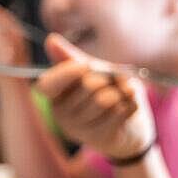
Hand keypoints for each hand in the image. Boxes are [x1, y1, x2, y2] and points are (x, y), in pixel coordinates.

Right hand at [36, 34, 154, 161]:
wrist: (130, 128)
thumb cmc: (108, 93)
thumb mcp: (92, 72)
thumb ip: (72, 59)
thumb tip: (51, 39)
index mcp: (55, 95)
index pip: (47, 84)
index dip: (67, 73)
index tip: (86, 65)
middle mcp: (61, 114)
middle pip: (87, 86)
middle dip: (108, 79)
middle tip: (113, 84)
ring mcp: (79, 129)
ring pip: (105, 99)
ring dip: (121, 93)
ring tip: (122, 97)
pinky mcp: (99, 138)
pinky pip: (119, 112)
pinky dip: (130, 104)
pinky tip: (128, 108)